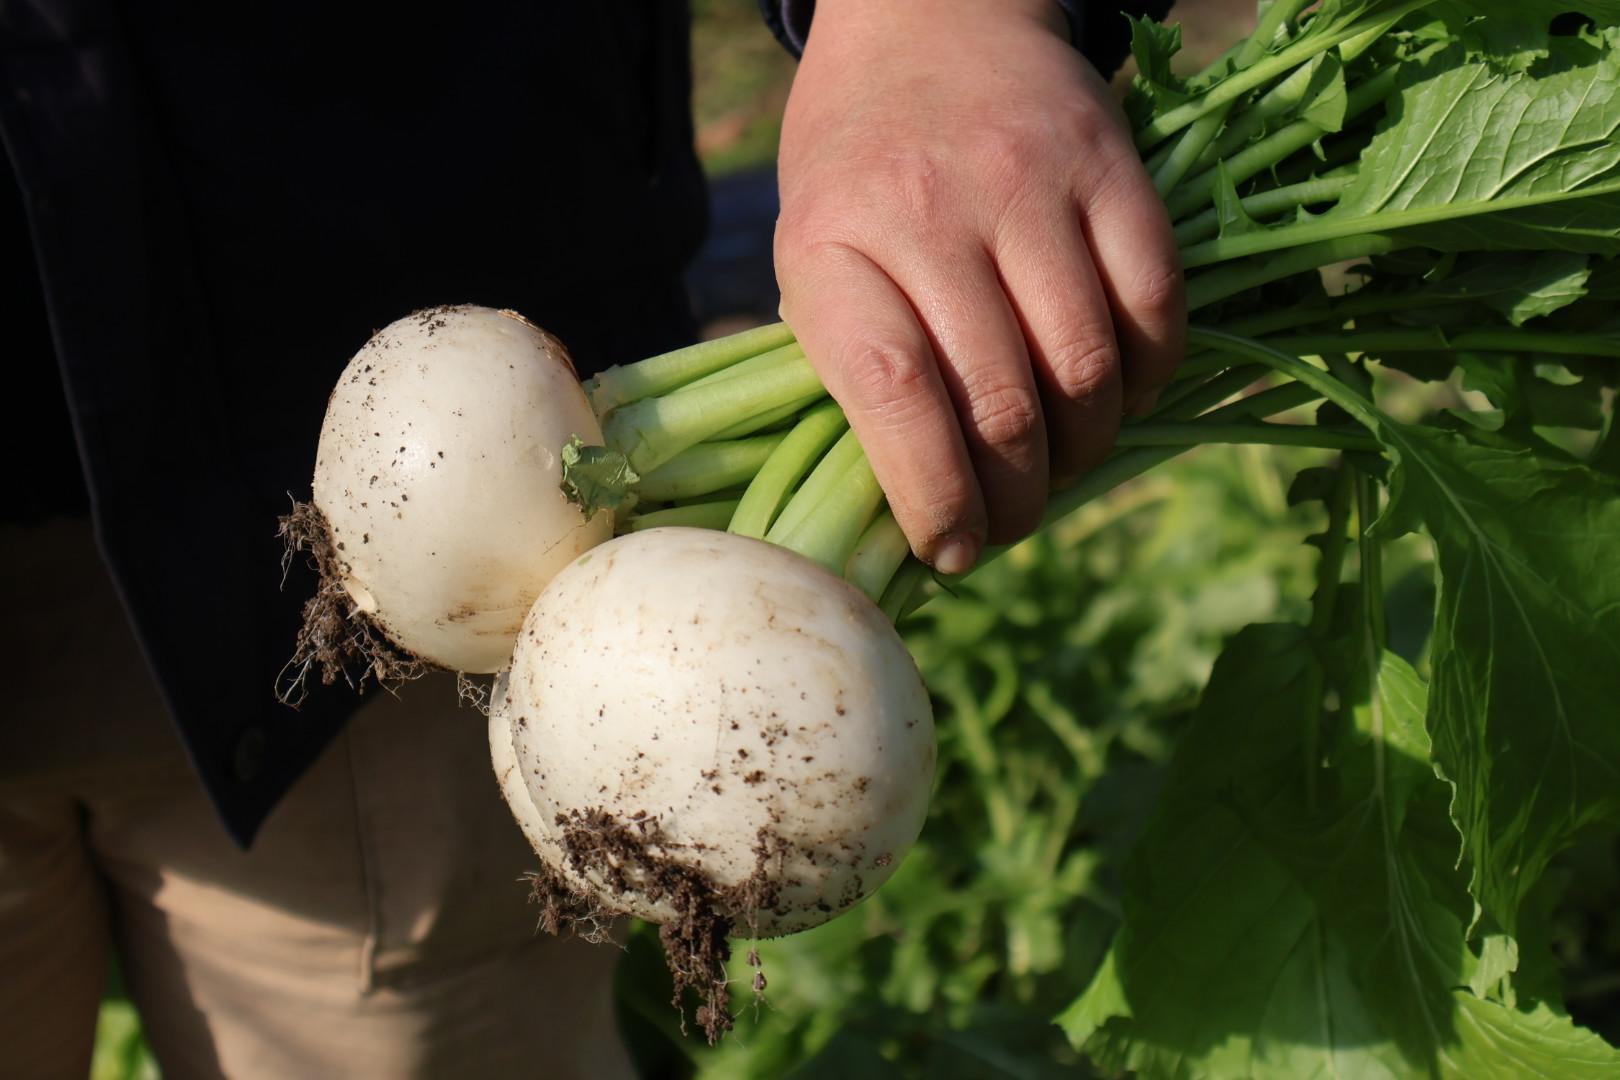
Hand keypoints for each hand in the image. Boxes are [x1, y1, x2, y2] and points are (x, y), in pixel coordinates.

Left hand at [774, 0, 1183, 572]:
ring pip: (1087, 370)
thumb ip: (852, 362)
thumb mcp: (812, 254)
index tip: (951, 550)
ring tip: (1062, 464)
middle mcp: (929, 212)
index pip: (894, 396)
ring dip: (1085, 450)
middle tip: (1010, 524)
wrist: (926, 17)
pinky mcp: (1110, 167)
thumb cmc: (857, 164)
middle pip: (1002, 403)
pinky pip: (1153, 305)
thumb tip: (915, 505)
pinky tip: (1119, 394)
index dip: (934, 495)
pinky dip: (1147, 377)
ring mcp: (1028, 185)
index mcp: (832, 247)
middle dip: (1015, 499)